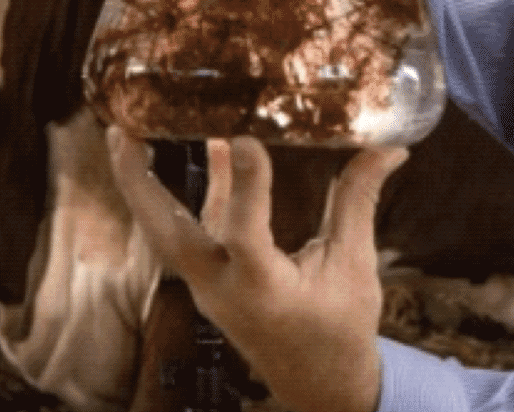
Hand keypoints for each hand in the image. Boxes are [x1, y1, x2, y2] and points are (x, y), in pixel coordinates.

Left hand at [108, 127, 407, 411]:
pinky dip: (190, 189)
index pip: (244, 236)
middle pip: (165, 235)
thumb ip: (358, 201)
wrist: (318, 382)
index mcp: (263, 290)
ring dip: (144, 186)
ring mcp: (208, 286)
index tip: (244, 139)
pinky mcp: (210, 278)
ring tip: (127, 132)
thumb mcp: (354, 266)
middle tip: (124, 131)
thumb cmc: (339, 327)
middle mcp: (223, 288)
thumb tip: (389, 148)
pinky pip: (189, 229)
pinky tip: (207, 145)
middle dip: (139, 184)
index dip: (244, 187)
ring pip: (164, 233)